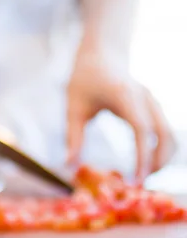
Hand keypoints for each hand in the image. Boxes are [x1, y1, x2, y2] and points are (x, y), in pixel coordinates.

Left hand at [66, 47, 174, 179]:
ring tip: (142, 177)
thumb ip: (73, 136)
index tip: (136, 178)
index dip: (143, 155)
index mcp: (124, 95)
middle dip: (157, 161)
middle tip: (140, 184)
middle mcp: (144, 97)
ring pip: (169, 133)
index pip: (142, 129)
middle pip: (164, 134)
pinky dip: (161, 149)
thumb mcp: (73, 106)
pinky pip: (165, 130)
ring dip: (162, 157)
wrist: (102, 53)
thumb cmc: (85, 78)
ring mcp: (152, 101)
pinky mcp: (154, 106)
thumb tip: (68, 165)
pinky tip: (145, 164)